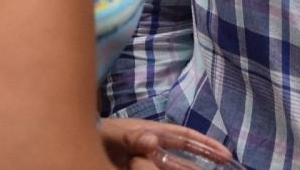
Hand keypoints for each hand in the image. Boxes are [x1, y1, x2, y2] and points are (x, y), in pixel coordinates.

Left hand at [99, 117, 233, 166]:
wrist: (74, 142)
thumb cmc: (95, 134)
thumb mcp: (112, 133)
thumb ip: (131, 136)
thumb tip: (153, 139)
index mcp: (151, 133)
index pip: (184, 138)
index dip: (205, 144)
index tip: (224, 154)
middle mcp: (151, 148)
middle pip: (182, 159)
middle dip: (201, 164)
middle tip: (224, 169)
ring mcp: (144, 162)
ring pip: (171, 168)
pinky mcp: (138, 169)